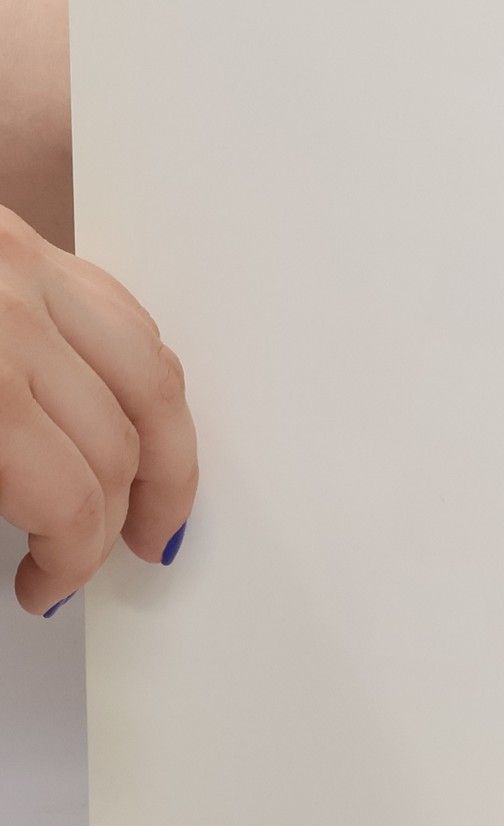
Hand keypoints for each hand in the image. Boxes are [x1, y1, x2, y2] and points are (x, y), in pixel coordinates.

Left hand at [0, 205, 195, 615]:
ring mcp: (26, 265)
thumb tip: (33, 527)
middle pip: (124, 443)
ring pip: (154, 374)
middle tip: (84, 558)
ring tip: (149, 499)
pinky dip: (142, 373)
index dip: (69, 562)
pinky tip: (129, 408)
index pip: (73, 497)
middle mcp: (15, 314)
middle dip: (117, 518)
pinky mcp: (24, 237)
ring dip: (165, 450)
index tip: (46, 589)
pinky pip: (126, 312)